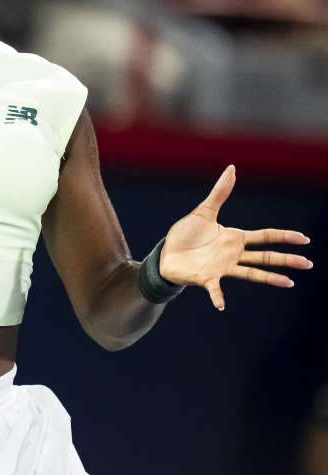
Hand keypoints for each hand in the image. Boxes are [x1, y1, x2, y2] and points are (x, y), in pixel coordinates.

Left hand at [159, 164, 312, 310]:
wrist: (166, 254)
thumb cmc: (186, 235)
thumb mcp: (203, 211)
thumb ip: (219, 193)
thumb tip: (232, 168)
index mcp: (235, 238)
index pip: (265, 236)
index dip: (284, 236)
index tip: (304, 239)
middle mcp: (233, 254)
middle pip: (266, 257)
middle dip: (286, 259)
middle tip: (308, 263)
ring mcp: (222, 268)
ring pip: (252, 273)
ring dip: (270, 278)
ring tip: (288, 282)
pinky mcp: (207, 278)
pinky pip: (215, 290)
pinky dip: (219, 297)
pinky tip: (222, 306)